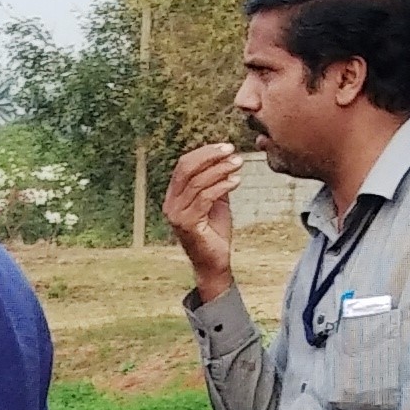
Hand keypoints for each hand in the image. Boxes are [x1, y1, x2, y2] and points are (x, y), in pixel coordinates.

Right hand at [162, 141, 242, 299]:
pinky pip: (205, 198)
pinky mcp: (187, 224)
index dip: (204, 153)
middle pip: (187, 169)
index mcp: (174, 196)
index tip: (227, 148)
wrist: (214, 262)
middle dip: (211, 157)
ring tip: (239, 164)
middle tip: (233, 152)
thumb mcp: (215, 202)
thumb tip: (225, 159)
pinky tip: (236, 181)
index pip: (184, 165)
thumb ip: (215, 183)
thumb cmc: (214, 232)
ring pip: (198, 182)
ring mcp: (176, 214)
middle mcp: (170, 204)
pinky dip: (222, 186)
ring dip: (221, 170)